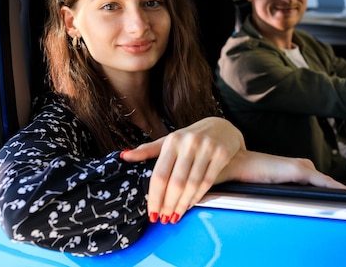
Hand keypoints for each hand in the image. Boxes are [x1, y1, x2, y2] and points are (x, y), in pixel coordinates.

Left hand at [121, 117, 244, 223]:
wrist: (222, 127)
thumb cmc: (190, 137)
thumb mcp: (170, 141)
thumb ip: (148, 150)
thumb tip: (124, 156)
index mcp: (173, 140)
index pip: (160, 174)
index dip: (155, 197)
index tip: (151, 213)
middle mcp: (189, 143)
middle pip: (176, 183)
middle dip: (168, 204)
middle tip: (164, 218)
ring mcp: (207, 148)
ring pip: (192, 185)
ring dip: (182, 204)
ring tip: (175, 215)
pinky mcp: (222, 154)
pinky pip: (207, 182)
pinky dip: (197, 197)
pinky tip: (189, 204)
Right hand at [216, 149, 345, 189]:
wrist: (238, 165)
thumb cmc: (252, 178)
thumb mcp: (274, 190)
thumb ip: (287, 196)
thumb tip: (297, 210)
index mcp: (300, 171)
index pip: (323, 185)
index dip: (335, 194)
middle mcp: (304, 167)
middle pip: (328, 186)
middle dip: (341, 196)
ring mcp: (302, 167)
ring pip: (328, 184)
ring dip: (339, 195)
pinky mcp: (298, 170)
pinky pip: (323, 182)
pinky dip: (335, 188)